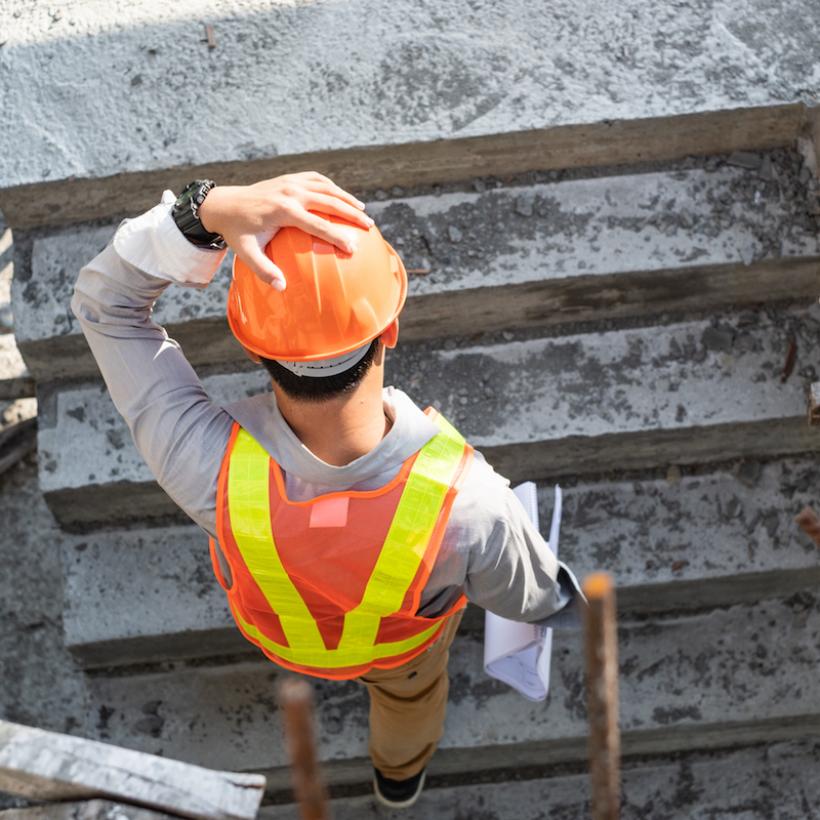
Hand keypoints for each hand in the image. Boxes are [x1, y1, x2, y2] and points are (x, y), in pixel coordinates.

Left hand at [198, 172, 372, 289]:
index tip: (353, 248)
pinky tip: (342, 197)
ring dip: (346, 199)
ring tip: (363, 211)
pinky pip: (317, 180)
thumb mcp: (247, 253)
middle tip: (368, 226)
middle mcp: (290, 192)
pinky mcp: (290, 178)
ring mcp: (291, 182)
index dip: (337, 236)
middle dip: (351, 214)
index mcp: (283, 210)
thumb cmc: (237, 232)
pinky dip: (332, 188)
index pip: (317, 224)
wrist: (224, 204)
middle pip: (329, 201)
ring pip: (327, 188)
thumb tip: (282, 287)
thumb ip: (264, 270)